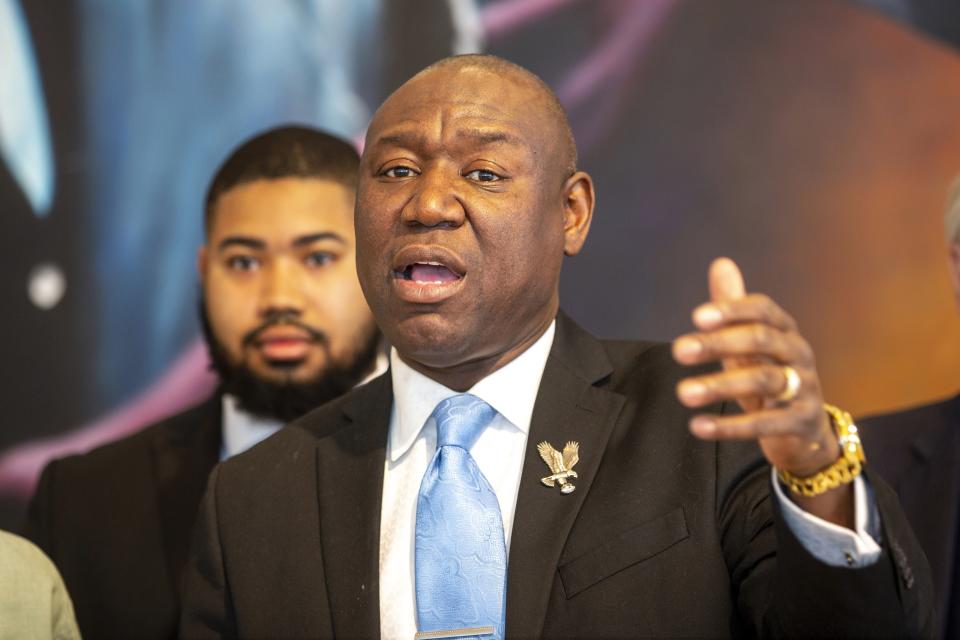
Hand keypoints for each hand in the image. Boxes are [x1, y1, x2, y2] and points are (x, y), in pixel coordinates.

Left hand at [672, 258, 850, 523]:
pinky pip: (766, 424)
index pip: (763, 310)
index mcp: (785, 330)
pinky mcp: (802, 423)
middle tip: (678, 350)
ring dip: (720, 385)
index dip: (732, 310)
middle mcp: (798, 353)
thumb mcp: (749, 343)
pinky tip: (698, 427)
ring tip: (683, 392)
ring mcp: (804, 388)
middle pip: (761, 340)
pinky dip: (731, 426)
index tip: (696, 317)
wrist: (806, 429)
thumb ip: (732, 308)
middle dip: (719, 343)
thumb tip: (720, 263)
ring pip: (764, 381)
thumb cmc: (770, 375)